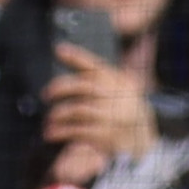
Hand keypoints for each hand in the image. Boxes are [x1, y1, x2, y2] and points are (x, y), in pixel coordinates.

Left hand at [42, 44, 152, 168]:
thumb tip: (59, 49)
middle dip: (61, 88)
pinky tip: (51, 133)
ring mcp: (112, 117)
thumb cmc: (120, 107)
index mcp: (119, 81)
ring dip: (58, 113)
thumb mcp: (116, 85)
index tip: (58, 50)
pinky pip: (78, 131)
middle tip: (46, 94)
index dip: (76, 57)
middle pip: (85, 86)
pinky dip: (61, 132)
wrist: (142, 139)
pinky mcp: (106, 136)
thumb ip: (91, 70)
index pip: (96, 65)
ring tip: (50, 119)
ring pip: (78, 110)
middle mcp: (117, 97)